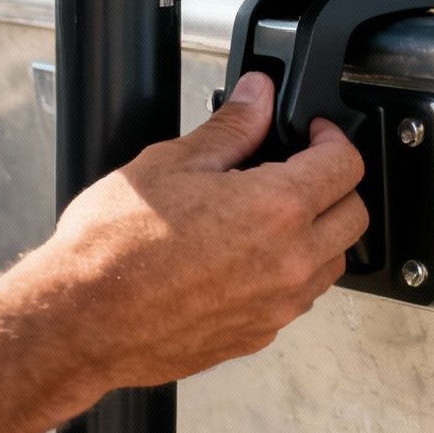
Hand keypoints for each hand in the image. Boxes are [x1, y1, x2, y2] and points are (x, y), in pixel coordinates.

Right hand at [20, 71, 367, 391]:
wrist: (79, 322)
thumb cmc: (113, 249)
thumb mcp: (171, 163)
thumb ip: (231, 128)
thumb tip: (258, 97)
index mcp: (276, 210)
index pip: (345, 165)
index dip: (331, 138)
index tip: (312, 133)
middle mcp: (289, 263)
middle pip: (354, 217)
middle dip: (336, 185)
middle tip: (299, 168)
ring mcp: (276, 306)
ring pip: (331, 263)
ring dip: (318, 233)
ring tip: (269, 214)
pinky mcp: (257, 336)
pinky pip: (296, 299)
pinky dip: (289, 273)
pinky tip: (246, 256)